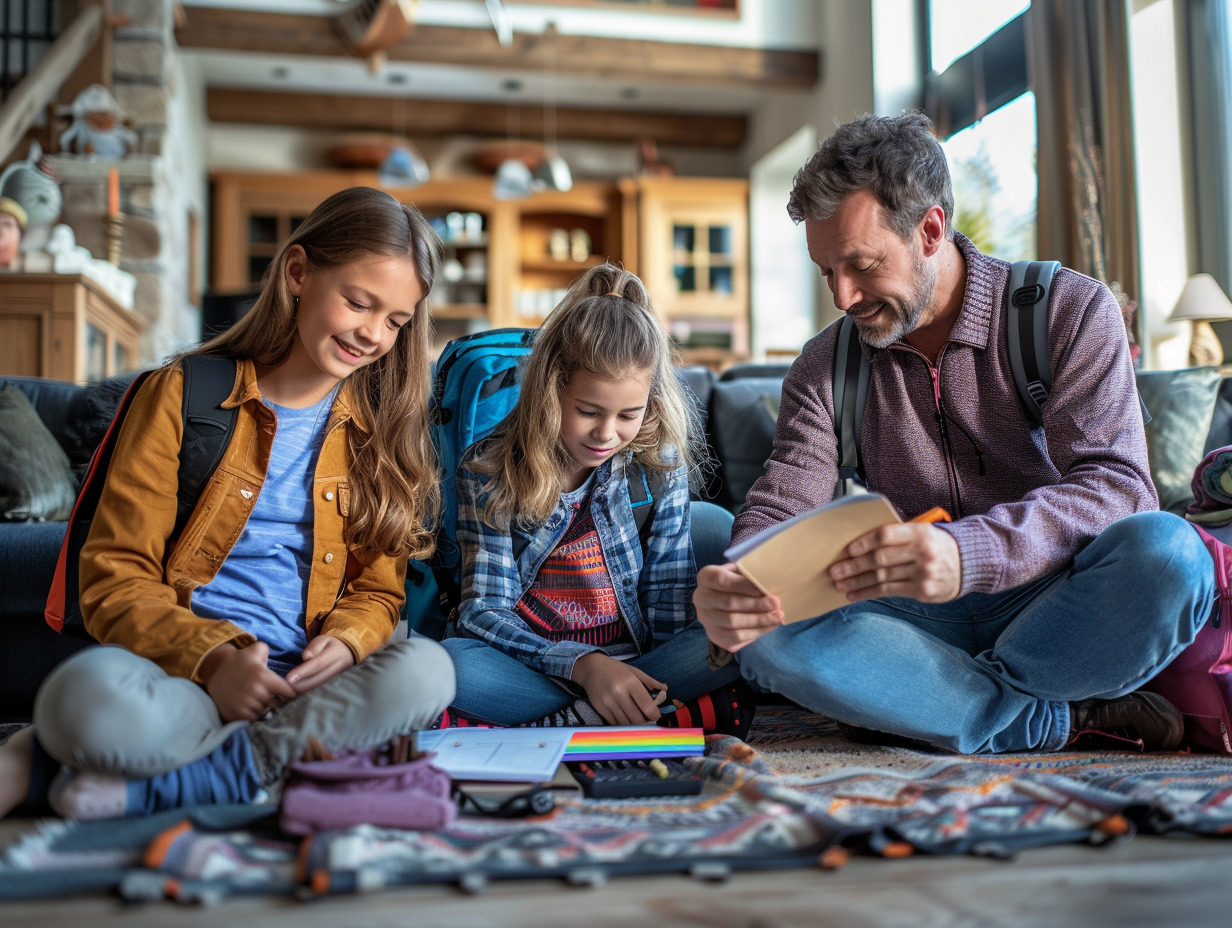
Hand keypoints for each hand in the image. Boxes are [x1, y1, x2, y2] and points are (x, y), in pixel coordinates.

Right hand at [200, 641, 297, 721]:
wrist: (214, 670)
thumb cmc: (240, 660)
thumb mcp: (257, 649)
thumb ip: (275, 653)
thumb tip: (286, 660)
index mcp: (264, 677)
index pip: (289, 693)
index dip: (291, 694)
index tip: (288, 694)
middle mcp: (256, 692)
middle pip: (279, 705)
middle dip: (279, 703)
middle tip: (274, 698)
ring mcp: (246, 705)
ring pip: (266, 714)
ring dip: (266, 710)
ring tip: (261, 702)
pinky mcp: (236, 715)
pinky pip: (253, 721)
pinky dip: (254, 717)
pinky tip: (252, 708)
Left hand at [287, 636, 354, 693]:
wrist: (348, 654)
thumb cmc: (331, 645)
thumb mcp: (323, 640)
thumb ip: (314, 647)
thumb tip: (306, 657)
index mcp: (335, 655)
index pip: (318, 664)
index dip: (303, 672)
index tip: (288, 678)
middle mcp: (338, 669)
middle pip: (316, 681)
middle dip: (298, 686)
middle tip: (281, 687)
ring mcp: (337, 680)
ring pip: (317, 690)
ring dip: (300, 692)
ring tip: (285, 691)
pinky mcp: (333, 687)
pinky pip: (317, 693)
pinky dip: (305, 694)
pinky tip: (294, 693)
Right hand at [571, 653, 664, 724]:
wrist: (591, 668)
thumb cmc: (616, 670)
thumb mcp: (635, 671)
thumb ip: (650, 682)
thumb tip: (665, 690)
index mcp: (630, 682)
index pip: (647, 706)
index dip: (655, 715)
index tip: (657, 716)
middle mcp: (618, 693)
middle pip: (637, 718)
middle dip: (646, 723)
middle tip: (649, 721)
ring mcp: (608, 702)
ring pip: (626, 723)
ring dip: (635, 726)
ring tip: (639, 721)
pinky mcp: (600, 709)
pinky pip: (615, 723)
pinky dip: (623, 724)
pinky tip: (627, 720)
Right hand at [692, 562, 783, 652]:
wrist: (724, 601)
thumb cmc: (737, 582)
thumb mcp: (741, 572)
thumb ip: (751, 575)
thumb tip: (770, 584)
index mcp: (706, 577)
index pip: (721, 580)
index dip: (744, 585)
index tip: (766, 589)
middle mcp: (701, 598)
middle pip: (728, 603)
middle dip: (756, 605)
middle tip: (776, 604)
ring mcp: (706, 619)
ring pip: (732, 623)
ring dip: (759, 621)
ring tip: (778, 616)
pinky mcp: (714, 636)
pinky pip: (735, 638)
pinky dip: (756, 633)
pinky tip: (770, 626)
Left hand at [829, 522, 960, 602]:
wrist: (969, 564)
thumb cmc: (935, 545)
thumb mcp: (921, 532)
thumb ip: (896, 536)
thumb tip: (858, 544)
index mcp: (919, 532)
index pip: (886, 535)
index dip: (864, 542)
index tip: (848, 550)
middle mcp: (922, 553)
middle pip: (880, 560)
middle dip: (854, 566)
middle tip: (834, 571)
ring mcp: (923, 574)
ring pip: (882, 578)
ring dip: (857, 582)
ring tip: (840, 584)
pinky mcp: (922, 591)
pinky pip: (889, 592)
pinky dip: (868, 593)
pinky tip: (854, 594)